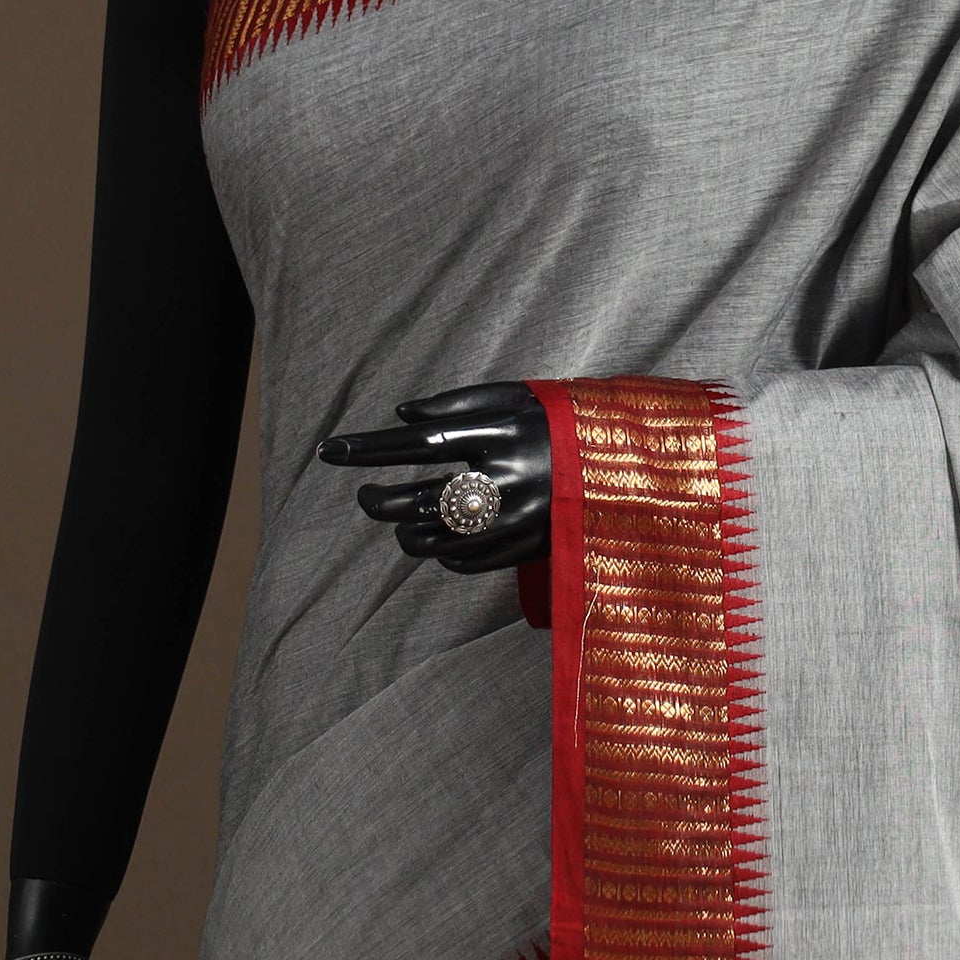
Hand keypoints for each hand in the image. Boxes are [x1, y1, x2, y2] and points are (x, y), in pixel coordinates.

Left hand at [316, 381, 548, 572]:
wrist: (629, 464)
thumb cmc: (560, 421)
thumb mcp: (517, 397)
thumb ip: (459, 404)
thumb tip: (402, 416)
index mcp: (505, 433)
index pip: (420, 444)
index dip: (370, 448)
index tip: (329, 450)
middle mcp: (510, 479)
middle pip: (423, 499)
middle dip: (382, 501)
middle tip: (366, 497)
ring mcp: (519, 520)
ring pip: (440, 539)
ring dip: (407, 533)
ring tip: (401, 520)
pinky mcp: (529, 549)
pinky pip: (467, 562)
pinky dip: (444, 554)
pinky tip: (440, 540)